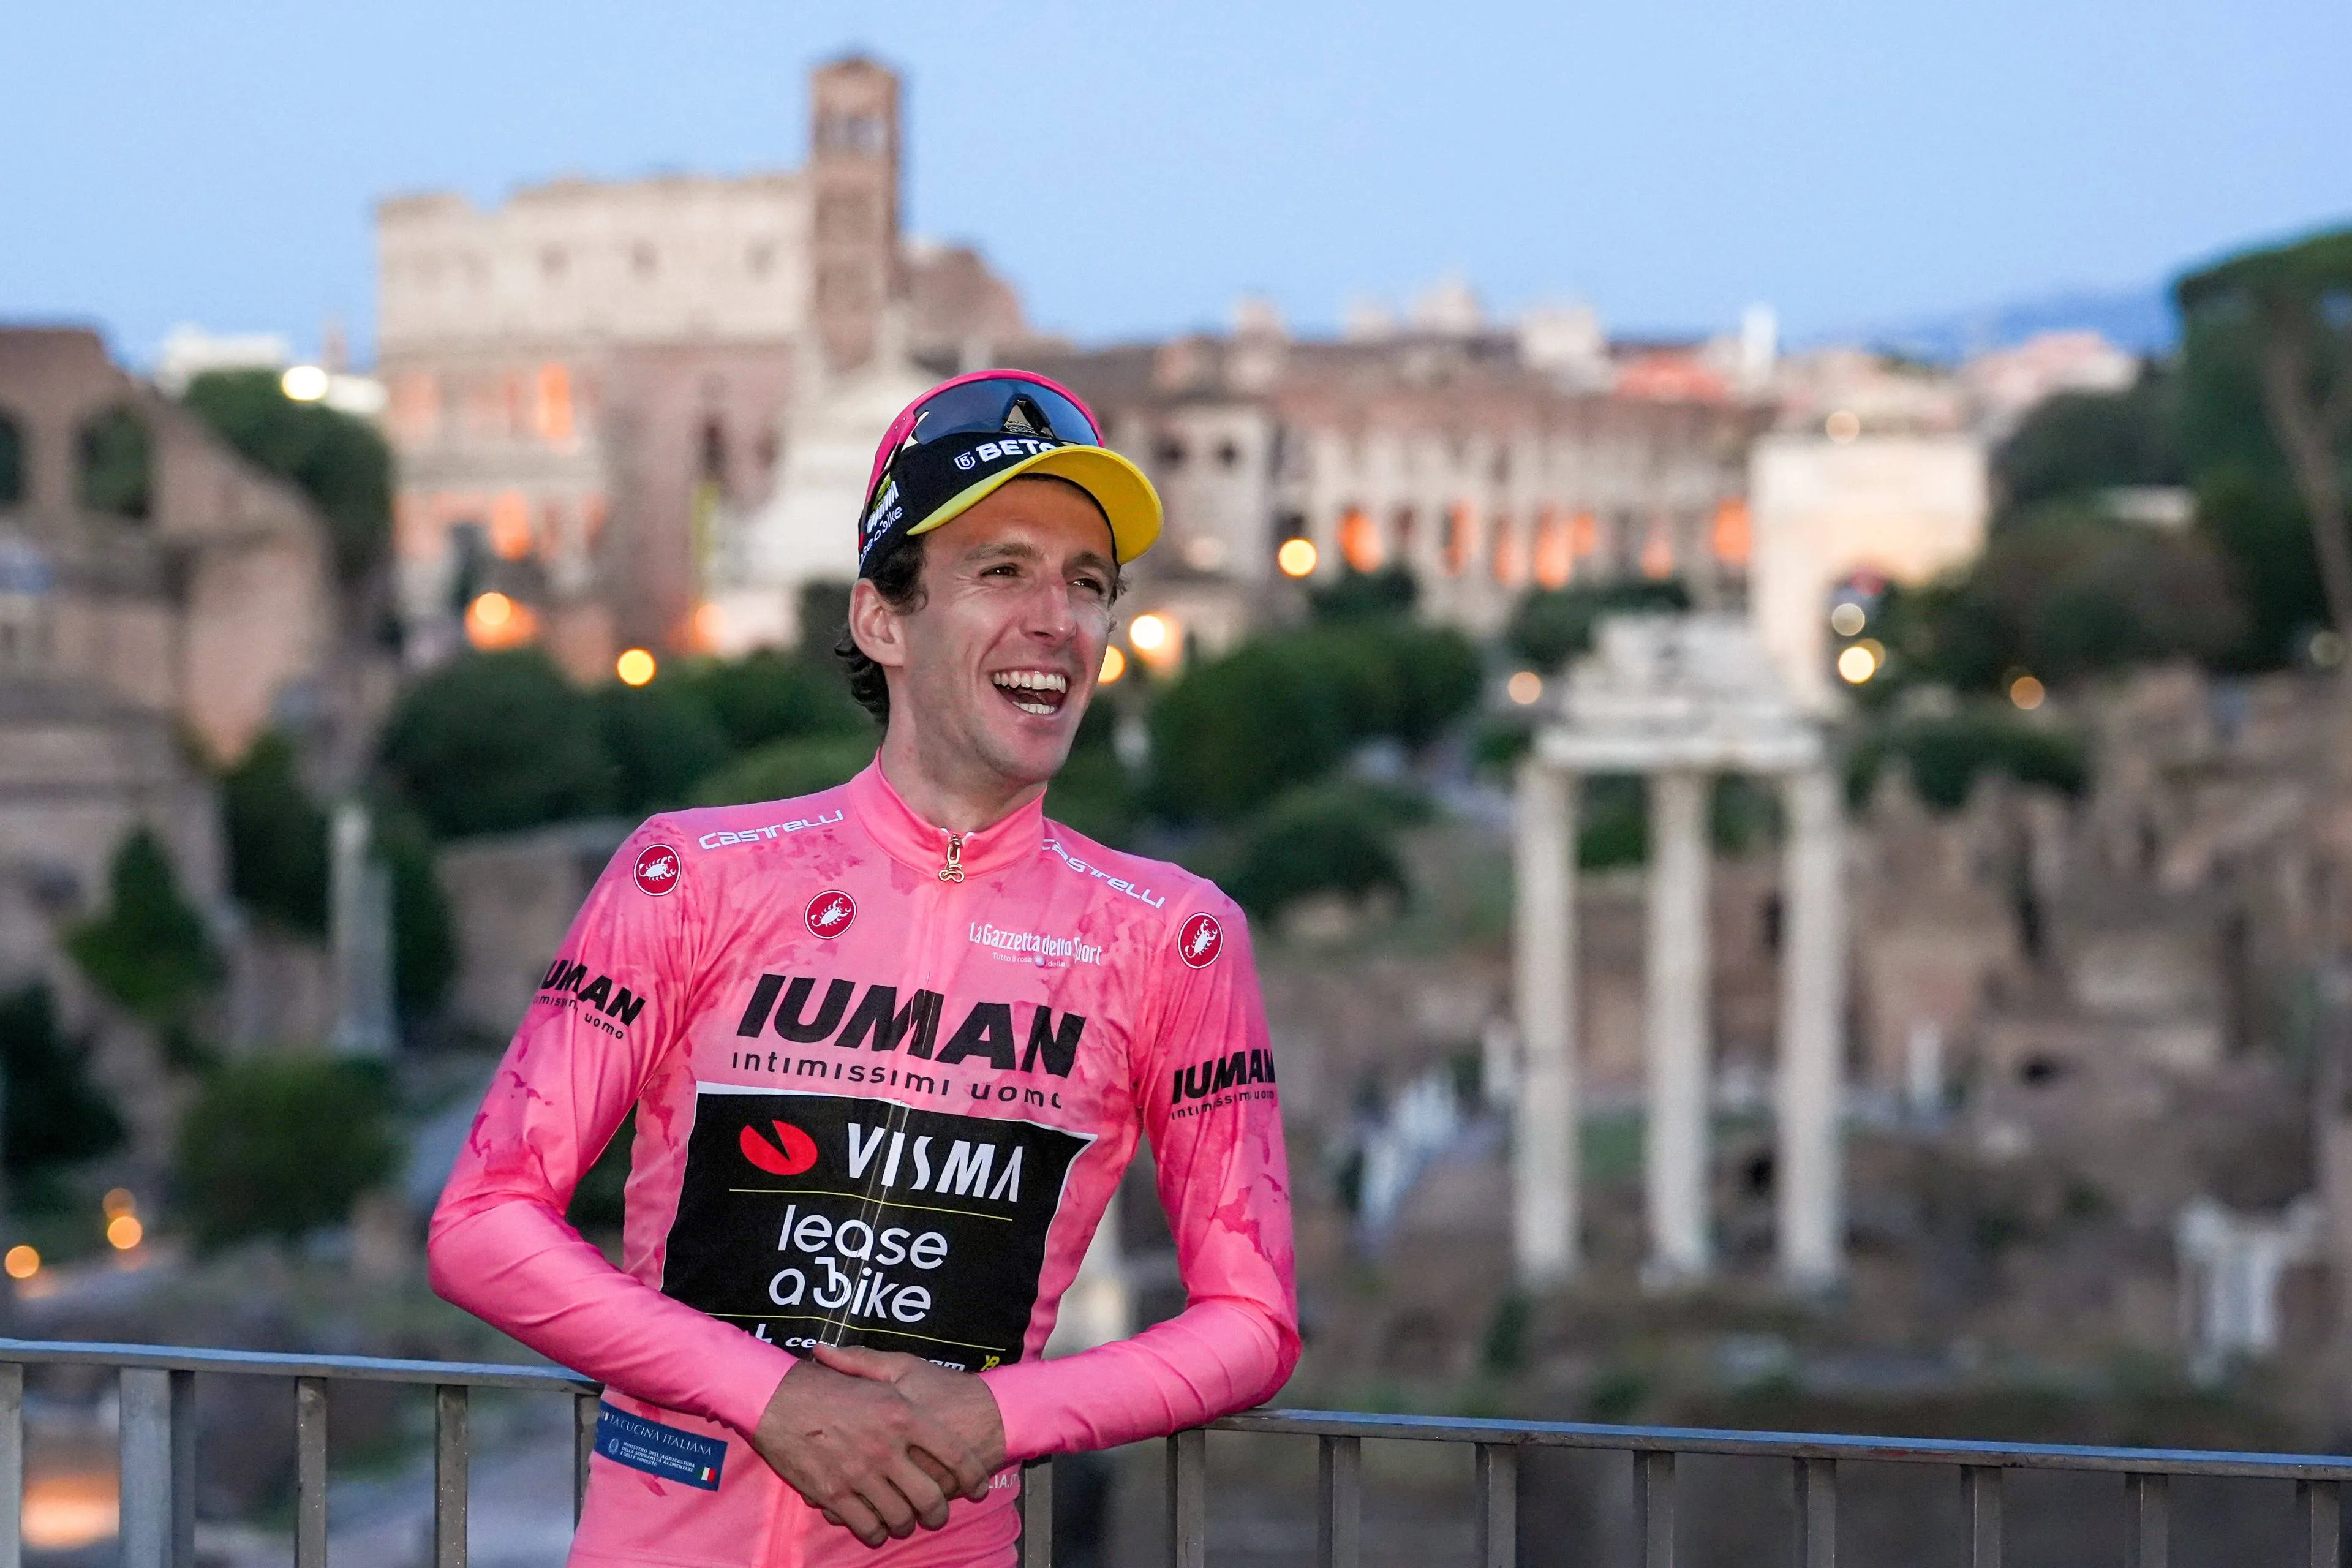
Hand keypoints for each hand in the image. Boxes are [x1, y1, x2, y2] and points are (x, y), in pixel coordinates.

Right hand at [748, 1355, 993, 1546]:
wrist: (777, 1399)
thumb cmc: (830, 1384)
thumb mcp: (878, 1374)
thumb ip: (911, 1394)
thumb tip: (934, 1412)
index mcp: (904, 1414)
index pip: (955, 1454)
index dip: (973, 1475)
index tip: (978, 1486)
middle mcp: (886, 1447)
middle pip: (930, 1497)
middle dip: (939, 1512)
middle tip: (938, 1513)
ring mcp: (860, 1474)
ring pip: (900, 1517)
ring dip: (907, 1524)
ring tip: (907, 1521)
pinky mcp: (834, 1494)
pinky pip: (867, 1526)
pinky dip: (877, 1532)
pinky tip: (878, 1528)